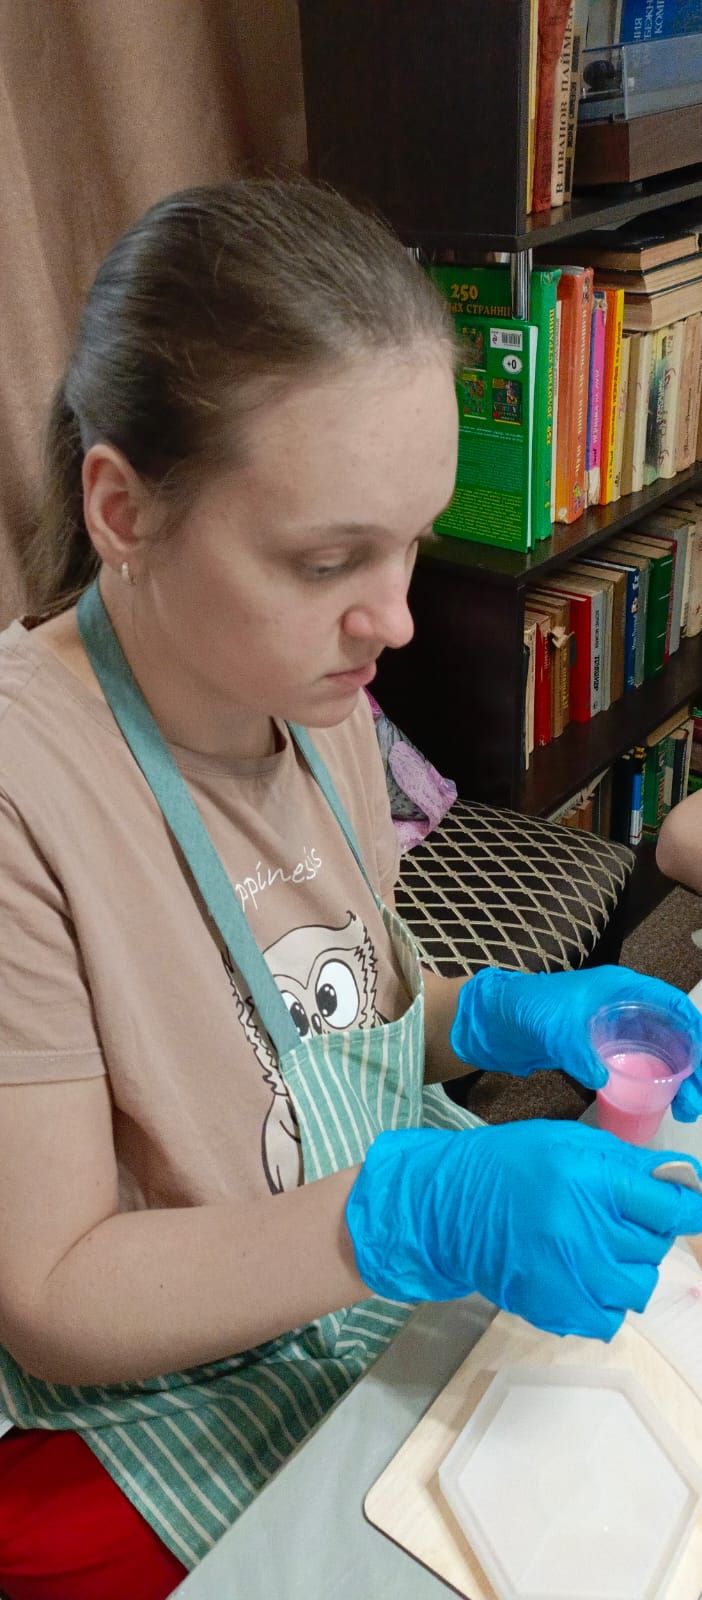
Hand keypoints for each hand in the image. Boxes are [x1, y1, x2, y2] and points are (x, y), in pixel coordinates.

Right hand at [345, 1120, 701, 1339]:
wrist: (447, 1208)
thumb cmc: (511, 1164)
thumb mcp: (569, 1143)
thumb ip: (629, 1162)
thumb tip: (685, 1178)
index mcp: (589, 1180)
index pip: (670, 1206)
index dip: (688, 1204)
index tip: (688, 1203)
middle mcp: (583, 1232)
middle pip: (656, 1246)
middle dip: (646, 1229)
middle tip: (615, 1215)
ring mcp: (569, 1277)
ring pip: (639, 1286)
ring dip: (628, 1267)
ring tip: (597, 1247)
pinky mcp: (555, 1309)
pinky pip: (611, 1318)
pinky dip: (605, 1300)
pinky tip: (582, 1274)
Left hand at [449, 965, 701, 1117]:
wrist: (492, 1021)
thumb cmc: (525, 1008)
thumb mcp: (555, 1029)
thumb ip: (580, 1052)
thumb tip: (605, 1080)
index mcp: (621, 989)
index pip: (672, 1006)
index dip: (695, 1032)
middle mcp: (624, 1007)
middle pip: (672, 1034)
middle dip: (691, 1067)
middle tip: (693, 1103)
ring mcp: (614, 1030)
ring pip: (658, 1053)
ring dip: (676, 1079)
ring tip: (683, 1109)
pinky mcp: (601, 1050)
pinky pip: (638, 1066)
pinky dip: (652, 1084)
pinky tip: (657, 1105)